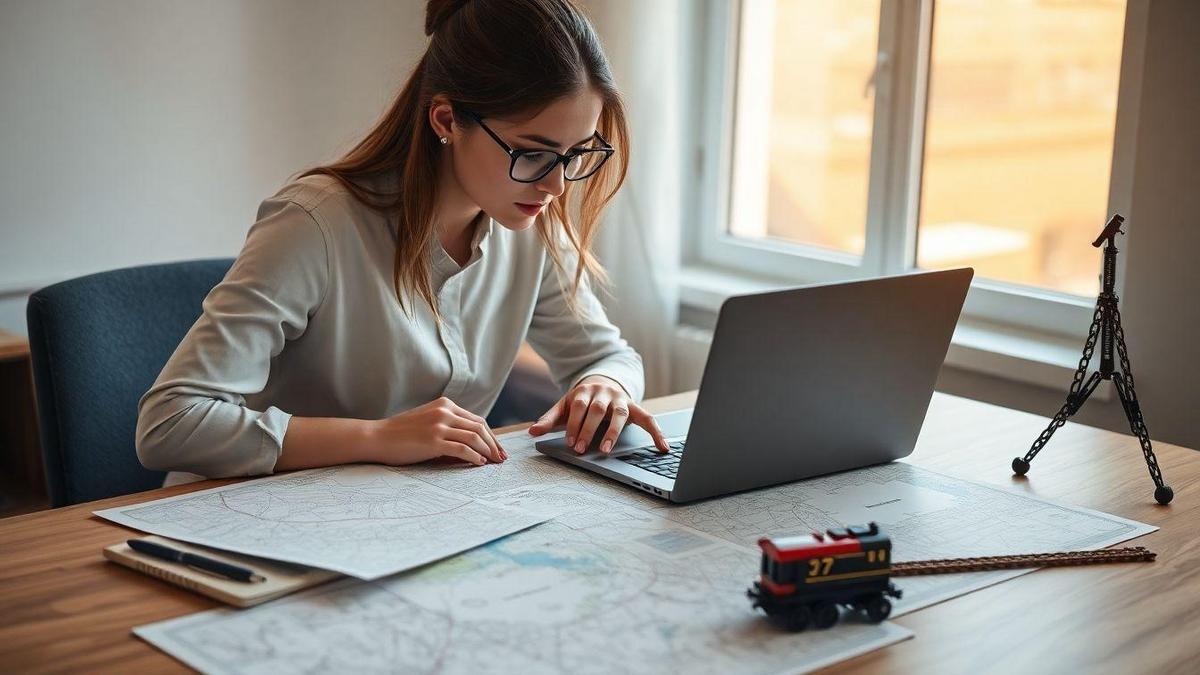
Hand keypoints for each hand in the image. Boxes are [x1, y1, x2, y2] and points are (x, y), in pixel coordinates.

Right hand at [366, 397, 506, 465]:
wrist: (377, 437)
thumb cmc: (401, 433)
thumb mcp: (428, 421)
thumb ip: (448, 426)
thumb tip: (472, 444)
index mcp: (445, 405)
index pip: (476, 420)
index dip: (491, 436)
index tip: (497, 448)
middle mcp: (444, 412)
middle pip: (480, 428)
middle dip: (494, 444)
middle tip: (501, 458)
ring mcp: (439, 426)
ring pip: (474, 438)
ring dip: (487, 451)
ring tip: (493, 463)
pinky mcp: (434, 440)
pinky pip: (462, 449)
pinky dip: (474, 457)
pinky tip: (479, 464)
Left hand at [527, 375, 669, 454]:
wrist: (602, 382)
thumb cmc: (580, 401)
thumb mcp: (564, 406)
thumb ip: (549, 419)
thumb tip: (531, 432)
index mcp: (584, 392)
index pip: (579, 406)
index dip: (574, 423)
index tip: (570, 442)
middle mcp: (604, 393)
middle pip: (597, 410)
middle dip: (588, 430)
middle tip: (580, 448)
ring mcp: (620, 399)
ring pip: (619, 414)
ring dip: (613, 432)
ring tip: (606, 450)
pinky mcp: (633, 406)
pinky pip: (648, 418)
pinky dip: (657, 432)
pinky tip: (663, 447)